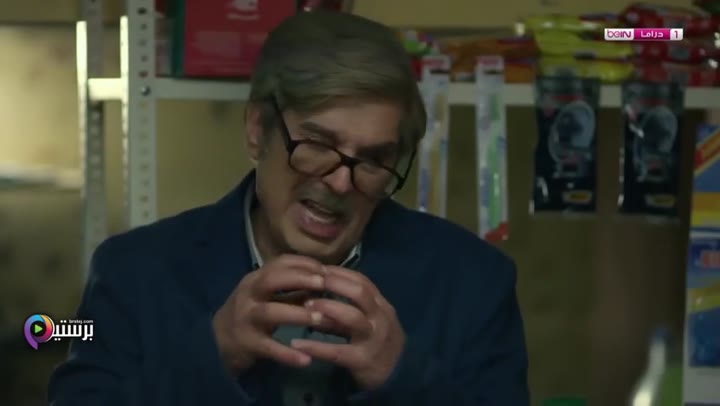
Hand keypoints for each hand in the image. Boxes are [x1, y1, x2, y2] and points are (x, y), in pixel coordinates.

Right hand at [212, 255, 326, 372]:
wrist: (216, 340)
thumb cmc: (250, 313)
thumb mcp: (268, 296)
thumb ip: (293, 290)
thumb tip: (324, 284)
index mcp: (256, 278)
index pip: (280, 262)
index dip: (304, 264)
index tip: (326, 269)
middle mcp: (249, 294)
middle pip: (272, 279)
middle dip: (300, 279)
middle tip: (324, 284)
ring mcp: (246, 318)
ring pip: (271, 312)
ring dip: (297, 314)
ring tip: (320, 320)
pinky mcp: (247, 343)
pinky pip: (269, 348)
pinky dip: (288, 354)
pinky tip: (306, 360)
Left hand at [289, 266, 405, 389]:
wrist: (396, 377)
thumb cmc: (376, 344)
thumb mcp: (365, 323)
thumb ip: (343, 311)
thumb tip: (313, 297)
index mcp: (381, 306)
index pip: (362, 281)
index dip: (340, 273)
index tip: (319, 269)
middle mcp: (380, 318)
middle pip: (360, 292)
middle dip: (335, 283)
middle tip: (312, 280)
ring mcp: (373, 339)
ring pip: (353, 317)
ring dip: (328, 307)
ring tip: (306, 305)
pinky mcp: (363, 360)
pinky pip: (338, 351)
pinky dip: (317, 347)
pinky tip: (297, 344)